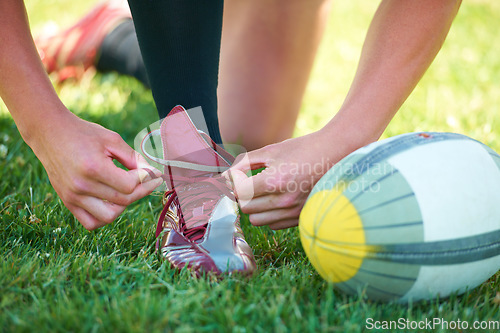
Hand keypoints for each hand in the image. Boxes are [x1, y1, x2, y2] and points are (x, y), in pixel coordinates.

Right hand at [30, 112, 162, 229]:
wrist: (51, 134)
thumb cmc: (84, 134)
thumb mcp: (112, 140)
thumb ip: (133, 158)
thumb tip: (151, 173)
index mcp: (94, 168)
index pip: (129, 185)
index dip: (144, 179)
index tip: (150, 171)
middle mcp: (81, 186)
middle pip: (122, 201)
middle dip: (141, 191)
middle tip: (148, 181)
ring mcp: (72, 196)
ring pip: (108, 216)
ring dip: (123, 206)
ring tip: (126, 191)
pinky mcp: (67, 201)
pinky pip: (91, 222)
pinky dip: (104, 217)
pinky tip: (112, 202)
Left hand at [226, 130, 344, 229]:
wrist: (336, 155)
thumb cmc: (303, 149)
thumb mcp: (271, 151)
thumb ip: (245, 163)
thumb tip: (225, 176)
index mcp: (275, 181)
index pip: (239, 192)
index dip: (233, 182)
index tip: (236, 175)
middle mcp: (284, 200)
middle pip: (245, 207)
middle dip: (241, 194)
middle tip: (245, 182)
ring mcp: (294, 211)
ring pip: (256, 220)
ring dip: (253, 206)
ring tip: (260, 191)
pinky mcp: (300, 217)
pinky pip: (272, 225)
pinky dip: (268, 214)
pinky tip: (274, 199)